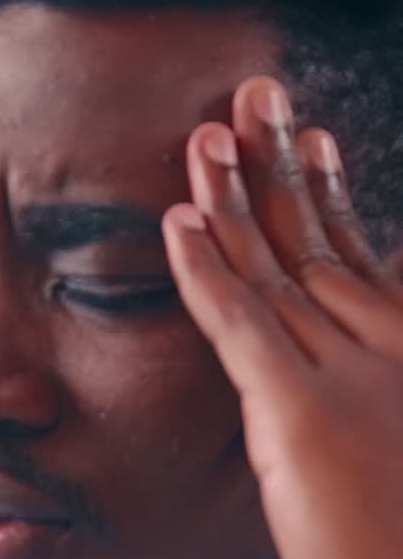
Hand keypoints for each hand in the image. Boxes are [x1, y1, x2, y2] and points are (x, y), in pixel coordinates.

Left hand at [161, 75, 402, 558]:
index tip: (306, 142)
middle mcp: (384, 351)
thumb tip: (324, 397)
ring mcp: (346, 378)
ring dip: (236, 197)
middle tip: (253, 98)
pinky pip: (242, 326)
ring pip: (278, 268)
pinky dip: (206, 271)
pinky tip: (177, 221)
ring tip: (205, 134)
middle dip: (281, 168)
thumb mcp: (391, 460)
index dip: (327, 197)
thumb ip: (366, 411)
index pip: (359, 260)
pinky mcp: (301, 415)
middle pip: (319, 242)